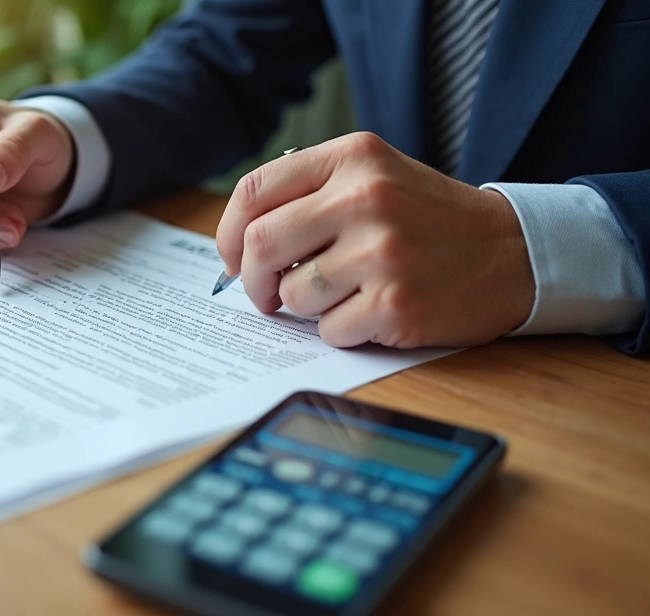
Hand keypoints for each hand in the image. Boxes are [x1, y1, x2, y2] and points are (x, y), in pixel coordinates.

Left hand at [215, 132, 534, 348]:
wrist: (514, 251)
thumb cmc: (429, 219)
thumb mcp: (375, 177)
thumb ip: (310, 194)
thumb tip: (237, 243)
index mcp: (354, 158)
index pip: (254, 191)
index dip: (228, 232)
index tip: (231, 257)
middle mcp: (366, 198)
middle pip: (260, 243)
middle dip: (252, 279)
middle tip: (266, 293)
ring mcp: (381, 252)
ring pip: (292, 293)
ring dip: (305, 307)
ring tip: (344, 295)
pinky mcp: (395, 303)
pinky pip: (328, 330)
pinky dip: (340, 330)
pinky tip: (373, 311)